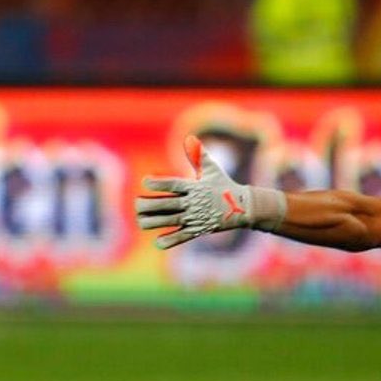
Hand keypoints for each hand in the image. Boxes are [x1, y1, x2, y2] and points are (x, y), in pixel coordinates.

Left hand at [135, 135, 285, 248]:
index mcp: (194, 187)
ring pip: (170, 221)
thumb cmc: (224, 185)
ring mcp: (195, 217)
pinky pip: (181, 237)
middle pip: (167, 205)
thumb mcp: (212, 169)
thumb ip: (199, 155)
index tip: (144, 182)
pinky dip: (169, 241)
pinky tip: (157, 241)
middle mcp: (193, 202)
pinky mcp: (198, 230)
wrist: (243, 207)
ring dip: (153, 222)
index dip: (157, 183)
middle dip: (148, 205)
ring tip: (141, 220)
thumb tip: (190, 138)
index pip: (172, 185)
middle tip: (137, 205)